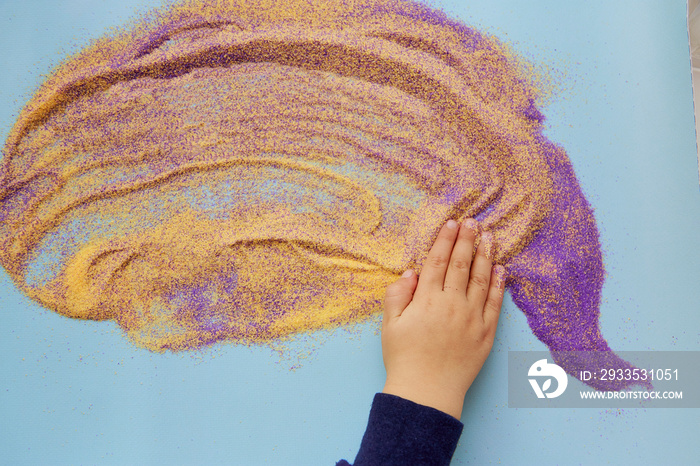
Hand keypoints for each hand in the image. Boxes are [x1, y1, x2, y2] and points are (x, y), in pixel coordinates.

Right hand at [381, 219, 504, 418]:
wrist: (427, 391)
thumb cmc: (404, 357)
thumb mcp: (390, 324)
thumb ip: (397, 295)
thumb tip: (411, 272)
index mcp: (427, 299)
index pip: (437, 261)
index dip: (445, 240)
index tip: (452, 223)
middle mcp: (452, 303)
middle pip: (461, 264)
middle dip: (467, 240)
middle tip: (474, 221)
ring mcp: (472, 318)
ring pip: (481, 279)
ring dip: (485, 255)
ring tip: (489, 237)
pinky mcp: (486, 333)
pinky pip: (494, 304)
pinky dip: (498, 285)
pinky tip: (501, 269)